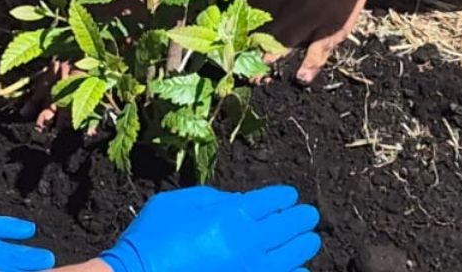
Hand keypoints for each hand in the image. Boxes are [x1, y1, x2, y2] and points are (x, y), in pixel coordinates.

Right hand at [99, 185, 320, 271]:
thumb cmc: (152, 239)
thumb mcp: (178, 203)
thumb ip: (212, 198)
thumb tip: (238, 200)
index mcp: (231, 215)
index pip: (273, 201)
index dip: (285, 197)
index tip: (290, 197)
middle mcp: (247, 242)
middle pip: (290, 227)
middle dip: (303, 218)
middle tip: (309, 216)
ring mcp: (250, 270)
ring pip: (294, 257)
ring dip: (304, 246)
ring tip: (310, 240)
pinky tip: (297, 269)